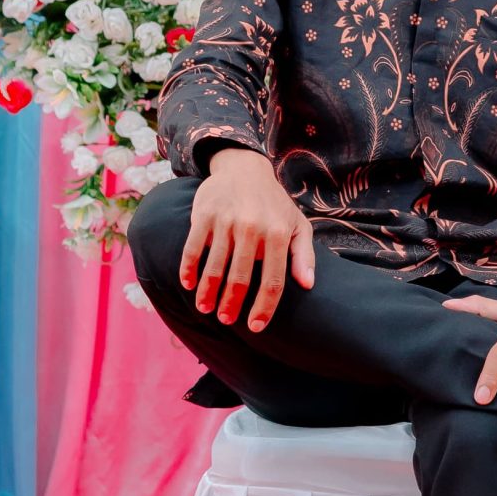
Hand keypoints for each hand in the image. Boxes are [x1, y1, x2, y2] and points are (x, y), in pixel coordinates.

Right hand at [180, 148, 314, 331]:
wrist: (245, 168)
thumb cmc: (273, 204)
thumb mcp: (297, 224)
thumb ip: (304, 255)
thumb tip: (308, 285)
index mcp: (278, 234)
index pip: (273, 280)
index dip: (264, 308)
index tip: (255, 327)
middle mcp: (252, 227)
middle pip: (240, 278)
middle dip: (231, 305)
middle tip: (226, 320)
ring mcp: (226, 221)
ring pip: (214, 267)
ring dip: (208, 293)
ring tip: (205, 308)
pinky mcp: (204, 215)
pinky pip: (192, 249)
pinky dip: (188, 270)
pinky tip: (188, 284)